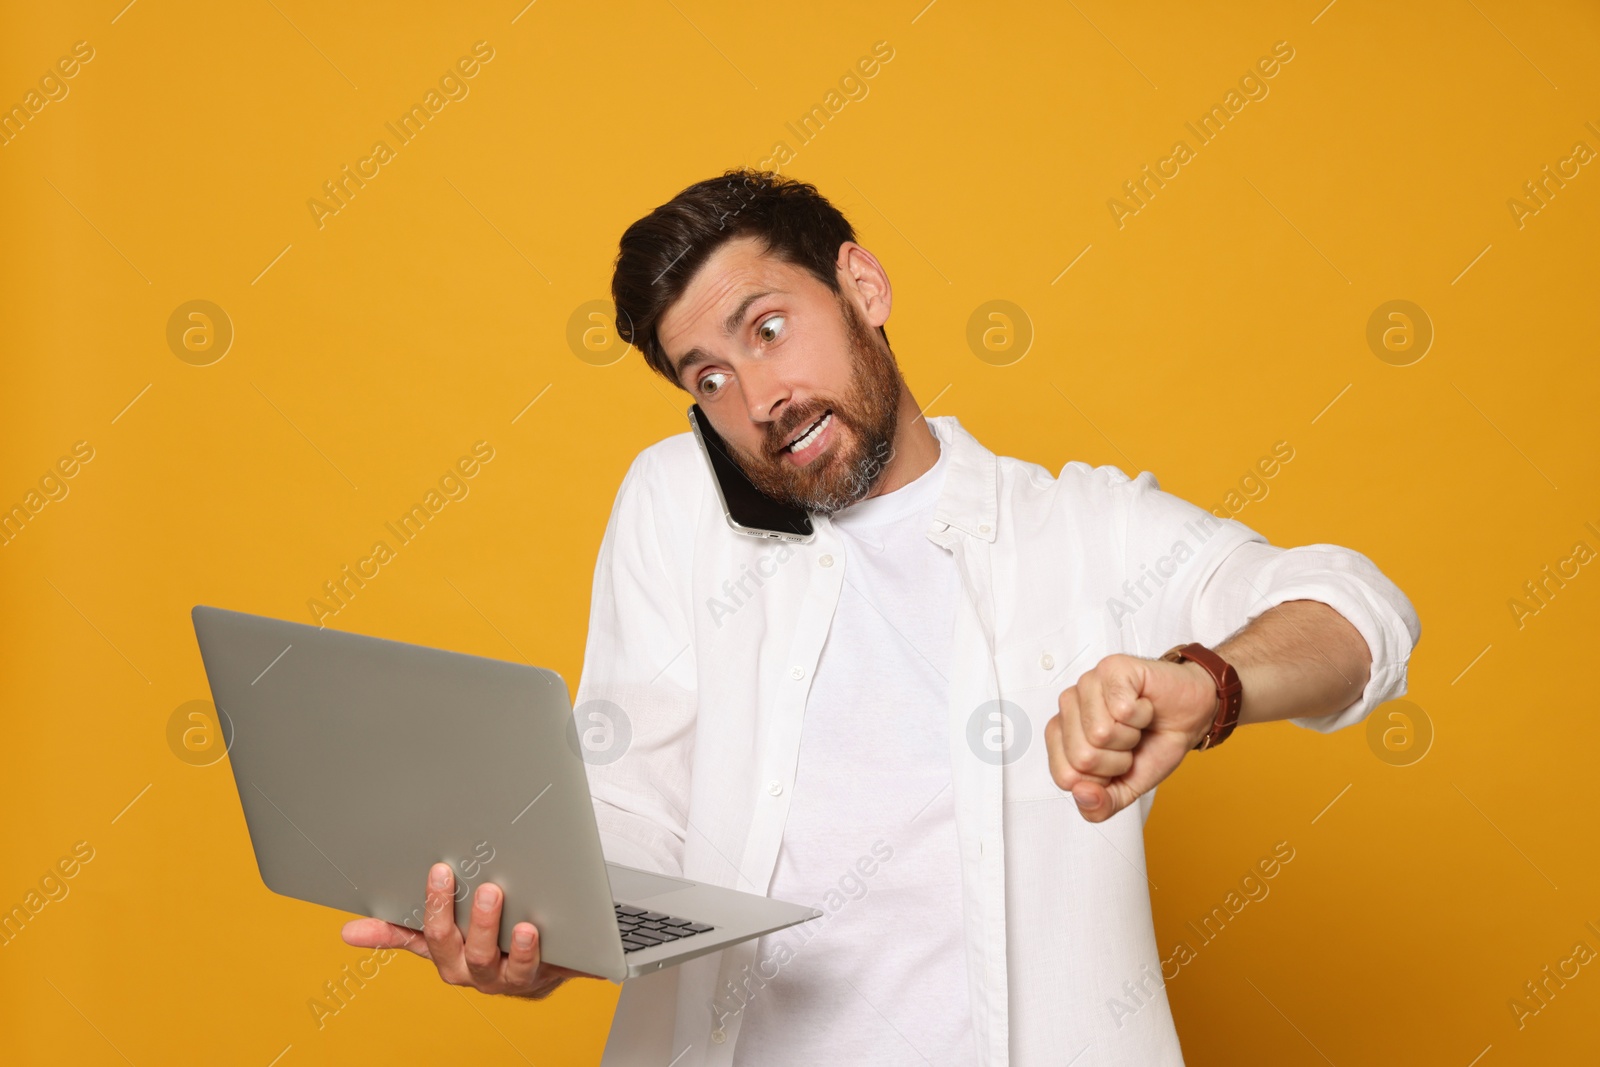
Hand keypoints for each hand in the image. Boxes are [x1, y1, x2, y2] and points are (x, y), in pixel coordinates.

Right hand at [341, 863, 599, 998]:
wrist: (541, 967)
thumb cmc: (486, 943)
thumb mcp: (444, 936)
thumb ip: (401, 931)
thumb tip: (348, 933)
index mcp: (444, 956)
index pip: (421, 934)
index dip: (424, 908)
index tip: (437, 872)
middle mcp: (468, 970)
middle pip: (453, 945)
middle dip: (453, 911)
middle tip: (460, 877)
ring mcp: (500, 977)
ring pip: (488, 959)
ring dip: (489, 927)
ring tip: (495, 896)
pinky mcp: (532, 977)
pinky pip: (527, 968)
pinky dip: (526, 950)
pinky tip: (530, 930)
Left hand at [1044, 653, 1218, 822]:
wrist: (1190, 715)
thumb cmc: (1154, 741)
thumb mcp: (1126, 786)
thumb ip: (1101, 805)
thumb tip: (1082, 795)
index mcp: (1062, 734)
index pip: (1065, 776)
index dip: (1101, 779)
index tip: (1116, 763)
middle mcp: (1068, 706)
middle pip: (1082, 757)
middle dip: (1117, 760)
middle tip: (1130, 742)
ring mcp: (1087, 684)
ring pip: (1099, 733)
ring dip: (1131, 737)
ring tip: (1136, 723)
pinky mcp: (1111, 668)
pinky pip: (1122, 710)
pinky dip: (1143, 715)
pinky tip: (1144, 705)